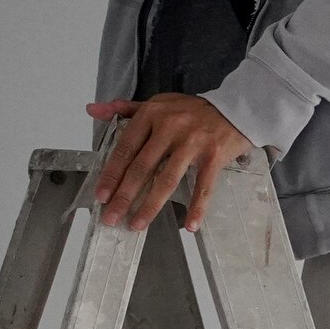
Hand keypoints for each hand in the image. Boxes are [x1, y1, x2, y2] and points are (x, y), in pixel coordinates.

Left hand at [87, 96, 254, 232]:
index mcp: (152, 115)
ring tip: (137, 224)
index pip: (125, 149)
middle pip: (142, 168)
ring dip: (151, 206)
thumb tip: (93, 111)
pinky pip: (203, 186)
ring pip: (167, 180)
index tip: (101, 195)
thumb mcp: (158, 103)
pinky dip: (197, 207)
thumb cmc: (194, 110)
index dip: (112, 174)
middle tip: (111, 216)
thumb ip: (126, 109)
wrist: (237, 109)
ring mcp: (193, 143)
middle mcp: (170, 128)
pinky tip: (190, 225)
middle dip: (124, 195)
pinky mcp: (214, 156)